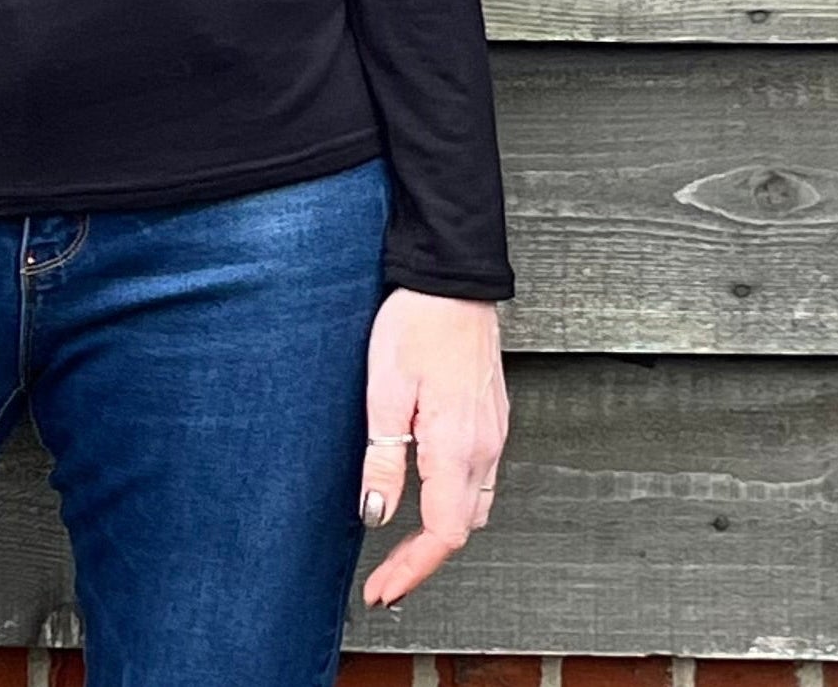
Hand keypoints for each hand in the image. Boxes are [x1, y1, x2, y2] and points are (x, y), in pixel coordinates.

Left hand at [356, 287, 509, 611]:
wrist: (453, 281)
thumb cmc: (418, 323)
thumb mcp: (385, 392)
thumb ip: (383, 460)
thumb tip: (377, 514)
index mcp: (458, 447)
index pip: (442, 535)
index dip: (412, 570)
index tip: (382, 590)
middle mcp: (485, 447)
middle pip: (461, 528)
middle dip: (424, 559)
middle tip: (386, 575)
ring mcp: (493, 432)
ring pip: (475, 505)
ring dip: (441, 532)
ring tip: (403, 544)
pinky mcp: (492, 417)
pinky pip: (479, 477)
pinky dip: (454, 500)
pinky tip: (429, 493)